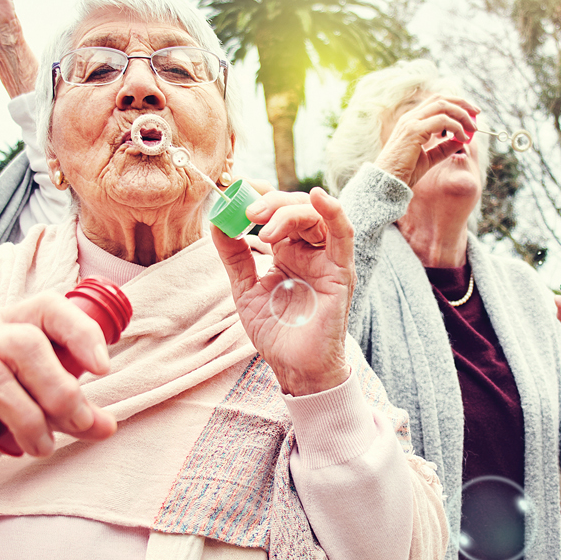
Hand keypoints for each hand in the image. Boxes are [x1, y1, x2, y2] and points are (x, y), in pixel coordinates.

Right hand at [0, 295, 118, 506]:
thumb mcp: (37, 409)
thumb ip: (71, 413)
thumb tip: (107, 426)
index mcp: (4, 325)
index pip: (46, 307)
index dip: (79, 331)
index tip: (102, 369)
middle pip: (24, 343)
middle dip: (59, 389)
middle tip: (76, 422)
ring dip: (27, 419)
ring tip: (40, 445)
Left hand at [212, 185, 355, 396]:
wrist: (295, 367)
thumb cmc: (275, 331)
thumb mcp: (245, 287)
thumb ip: (234, 255)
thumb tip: (217, 220)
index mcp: (287, 251)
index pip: (276, 211)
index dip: (259, 196)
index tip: (235, 191)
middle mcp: (309, 251)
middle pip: (295, 209)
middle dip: (270, 204)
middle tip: (247, 214)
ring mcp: (327, 259)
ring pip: (315, 216)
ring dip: (288, 212)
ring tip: (264, 229)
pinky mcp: (341, 272)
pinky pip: (343, 234)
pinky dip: (334, 212)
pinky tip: (320, 197)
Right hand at [373, 93, 480, 186]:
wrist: (388, 182)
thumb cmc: (406, 172)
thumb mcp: (430, 157)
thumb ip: (445, 147)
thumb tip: (463, 140)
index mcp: (412, 120)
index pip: (436, 102)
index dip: (455, 103)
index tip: (471, 113)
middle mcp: (410, 117)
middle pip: (441, 98)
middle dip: (462, 103)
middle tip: (477, 114)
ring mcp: (411, 122)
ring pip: (443, 106)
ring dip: (462, 115)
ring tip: (473, 129)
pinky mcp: (414, 131)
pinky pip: (442, 121)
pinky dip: (456, 127)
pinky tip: (463, 138)